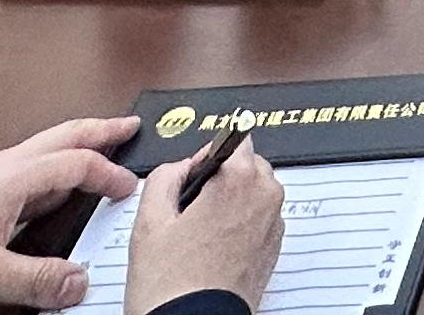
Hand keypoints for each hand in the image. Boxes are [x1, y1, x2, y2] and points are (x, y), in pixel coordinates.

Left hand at [0, 117, 142, 311]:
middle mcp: (1, 171)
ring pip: (44, 153)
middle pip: (61, 137)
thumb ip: (38, 279)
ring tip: (100, 150)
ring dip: (76, 148)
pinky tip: (56, 191)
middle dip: (98, 130)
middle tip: (128, 126)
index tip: (129, 189)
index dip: (108, 174)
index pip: (75, 163)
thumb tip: (78, 281)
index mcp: (9, 178)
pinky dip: (54, 172)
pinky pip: (28, 174)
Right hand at [119, 143, 286, 314]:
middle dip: (221, 180)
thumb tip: (182, 166)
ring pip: (252, 194)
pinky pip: (258, 221)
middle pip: (246, 166)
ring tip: (197, 236)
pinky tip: (211, 249)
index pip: (234, 139)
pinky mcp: (273, 250)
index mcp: (240, 180)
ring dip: (230, 204)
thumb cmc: (172, 284)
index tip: (191, 176)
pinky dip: (239, 226)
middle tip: (188, 211)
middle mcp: (265, 198)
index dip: (207, 156)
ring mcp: (273, 226)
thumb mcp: (150, 219)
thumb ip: (165, 175)